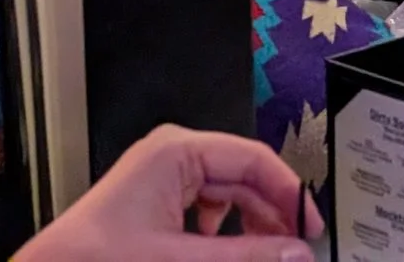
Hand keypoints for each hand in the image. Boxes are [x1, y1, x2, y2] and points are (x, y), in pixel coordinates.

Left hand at [13, 124, 319, 261]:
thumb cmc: (93, 259)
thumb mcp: (181, 258)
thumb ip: (244, 255)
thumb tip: (295, 253)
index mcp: (176, 151)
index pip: (254, 160)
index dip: (289, 193)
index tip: (310, 227)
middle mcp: (171, 156)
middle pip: (242, 180)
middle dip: (270, 216)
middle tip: (294, 249)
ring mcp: (161, 180)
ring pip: (226, 198)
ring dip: (249, 228)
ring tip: (267, 254)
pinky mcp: (154, 205)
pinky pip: (204, 212)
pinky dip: (222, 234)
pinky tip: (229, 254)